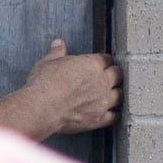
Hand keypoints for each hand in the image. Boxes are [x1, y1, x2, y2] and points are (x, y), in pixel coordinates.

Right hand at [0, 40, 119, 138]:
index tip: (102, 63)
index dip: (104, 61)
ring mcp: (102, 101)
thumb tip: (59, 43)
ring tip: (110, 94)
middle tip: (109, 77)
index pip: (107, 59)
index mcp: (92, 64)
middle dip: (114, 75)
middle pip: (118, 75)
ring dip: (115, 94)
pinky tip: (111, 113)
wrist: (42, 108)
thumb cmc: (44, 83)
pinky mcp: (99, 119)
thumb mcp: (48, 62)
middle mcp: (102, 82)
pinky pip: (114, 116)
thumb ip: (57, 52)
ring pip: (119, 95)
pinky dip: (113, 114)